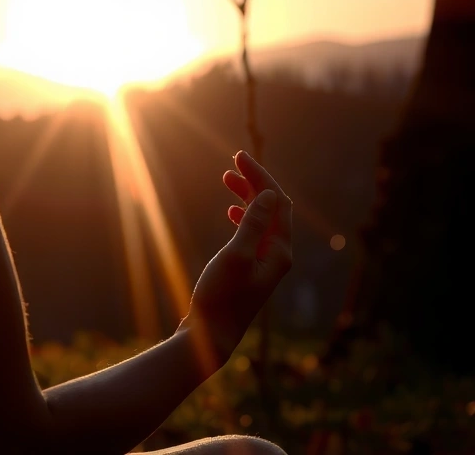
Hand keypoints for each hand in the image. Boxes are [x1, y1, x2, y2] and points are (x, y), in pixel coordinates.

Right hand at [178, 151, 292, 365]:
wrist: (211, 335)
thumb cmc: (221, 296)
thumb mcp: (236, 255)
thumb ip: (254, 224)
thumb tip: (269, 193)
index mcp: (280, 251)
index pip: (277, 202)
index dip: (260, 176)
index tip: (238, 156)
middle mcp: (278, 255)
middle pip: (273, 207)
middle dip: (255, 182)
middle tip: (233, 162)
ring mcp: (265, 262)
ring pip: (263, 218)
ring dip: (248, 196)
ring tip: (227, 179)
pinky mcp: (251, 269)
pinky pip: (255, 232)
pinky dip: (244, 215)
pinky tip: (232, 211)